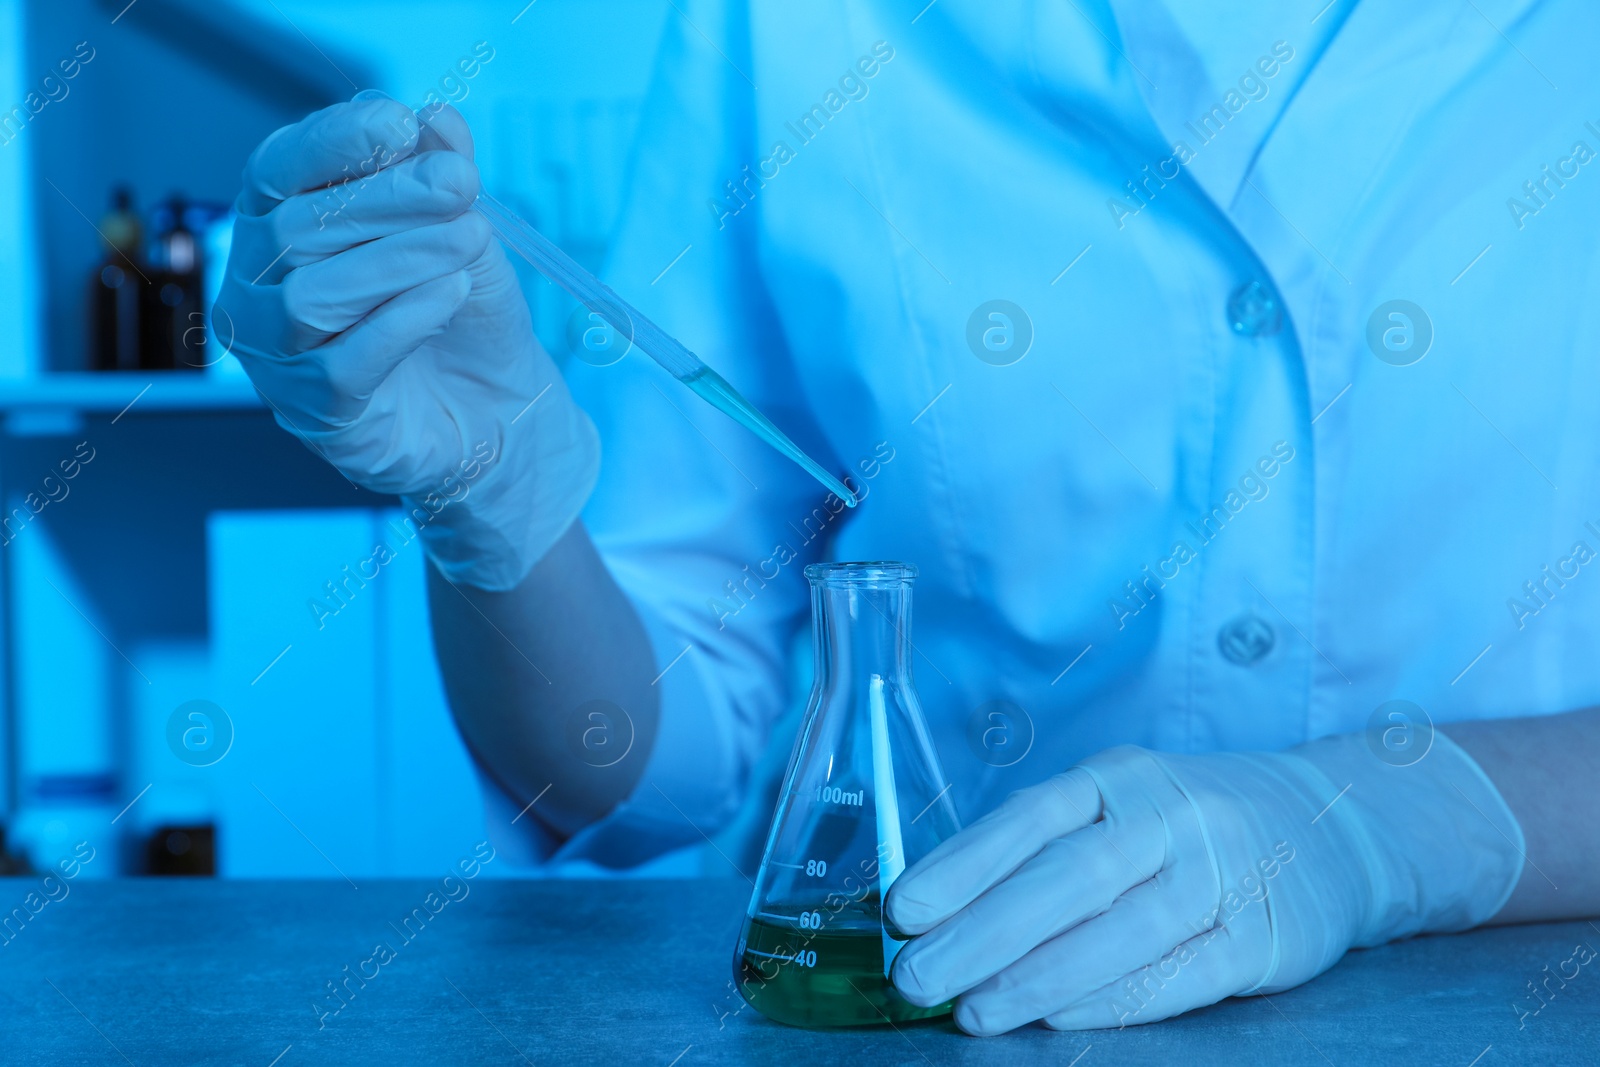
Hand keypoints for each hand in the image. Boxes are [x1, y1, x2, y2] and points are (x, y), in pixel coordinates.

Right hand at [217, 92, 597, 589]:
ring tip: (468, 238)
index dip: (331, 142)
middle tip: (461, 183)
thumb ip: (442, 178)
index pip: (277, 171)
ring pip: (310, 297)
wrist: (495, 410)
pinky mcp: (315, 413)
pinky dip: (402, 320)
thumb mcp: (460, 232)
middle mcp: (256, 290)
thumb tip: (438, 119)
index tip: (397, 123)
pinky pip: (344, 362)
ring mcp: (276, 357)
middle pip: (298, 231)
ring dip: (398, 259)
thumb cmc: (459, 313)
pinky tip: (452, 294)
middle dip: (386, 200)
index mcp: (275, 228)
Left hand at [886, 734, 1524, 1034]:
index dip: (961, 864)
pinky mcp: (1263, 934)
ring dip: (1038, 976)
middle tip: (918, 977)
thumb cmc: (1187, 826)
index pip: (1028, 818)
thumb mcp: (1118, 807)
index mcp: (1118, 777)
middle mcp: (1170, 814)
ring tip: (974, 1011)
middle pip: (1066, 876)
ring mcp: (1221, 871)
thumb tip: (939, 911)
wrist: (1331, 825)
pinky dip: (1112, 999)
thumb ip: (1041, 851)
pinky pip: (1178, 974)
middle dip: (982, 932)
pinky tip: (1056, 1017)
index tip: (902, 911)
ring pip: (1120, 929)